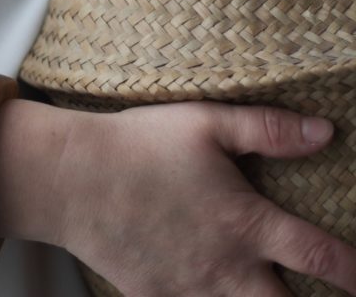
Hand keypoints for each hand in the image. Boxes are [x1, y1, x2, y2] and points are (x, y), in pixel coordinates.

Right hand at [54, 102, 355, 295]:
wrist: (75, 177)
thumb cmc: (139, 145)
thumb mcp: (206, 123)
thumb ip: (268, 130)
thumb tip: (324, 132)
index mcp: (244, 223)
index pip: (318, 256)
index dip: (351, 271)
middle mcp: (224, 266)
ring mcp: (188, 287)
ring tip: (249, 287)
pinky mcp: (153, 294)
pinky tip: (191, 283)